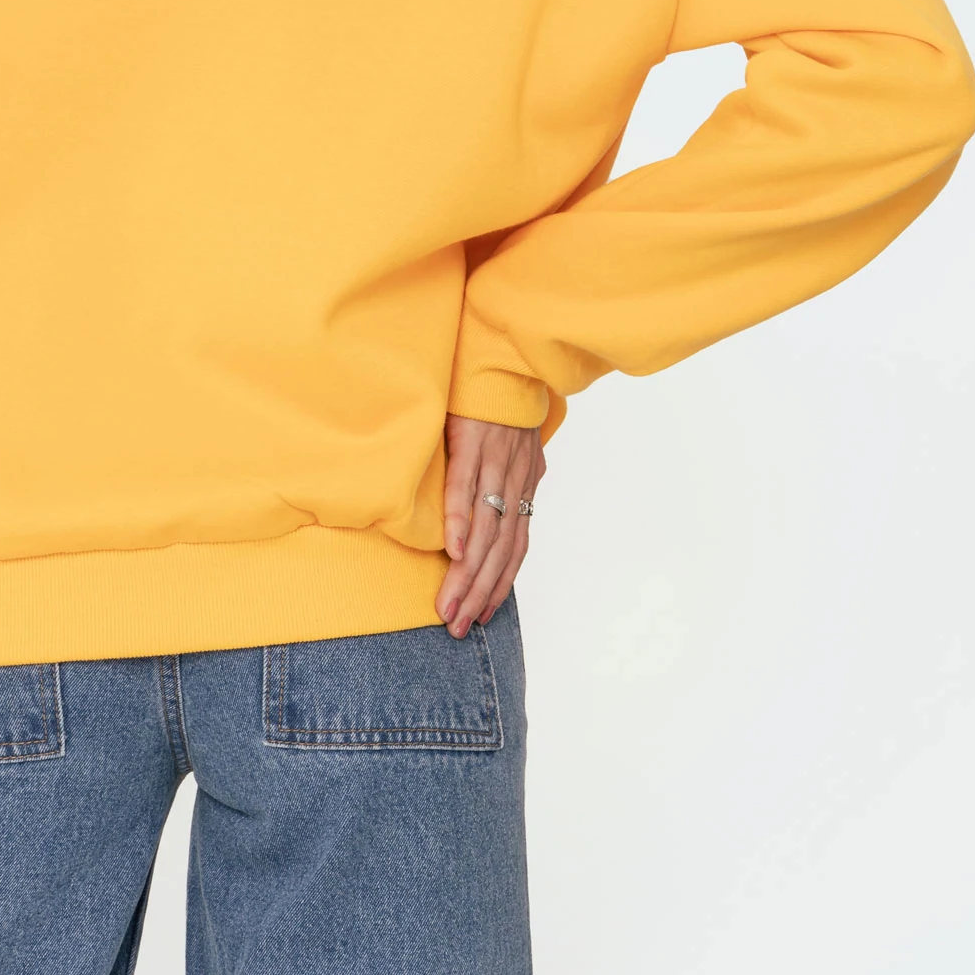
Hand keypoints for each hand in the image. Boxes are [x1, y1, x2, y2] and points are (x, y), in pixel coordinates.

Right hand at [437, 414, 545, 637]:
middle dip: (479, 592)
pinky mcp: (473, 439)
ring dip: (467, 573)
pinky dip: (459, 520)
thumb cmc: (503, 397)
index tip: (482, 616)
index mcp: (525, 482)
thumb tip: (507, 500)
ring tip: (449, 606)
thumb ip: (511, 475)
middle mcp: (515, 478)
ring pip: (484, 528)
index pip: (516, 546)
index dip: (501, 584)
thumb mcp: (518, 443)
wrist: (507, 348)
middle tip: (457, 626)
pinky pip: (466, 485)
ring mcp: (495, 460)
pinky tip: (450, 550)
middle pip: (500, 549)